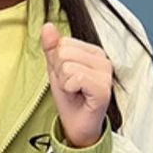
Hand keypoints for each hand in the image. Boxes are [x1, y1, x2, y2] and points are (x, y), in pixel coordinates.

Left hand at [40, 22, 111, 147]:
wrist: (78, 125)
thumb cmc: (71, 98)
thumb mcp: (56, 70)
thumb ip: (51, 47)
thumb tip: (47, 26)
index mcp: (93, 51)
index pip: (63, 43)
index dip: (57, 63)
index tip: (66, 77)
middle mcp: (103, 59)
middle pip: (64, 52)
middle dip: (60, 72)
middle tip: (70, 86)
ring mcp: (105, 74)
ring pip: (68, 65)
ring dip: (64, 82)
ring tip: (74, 91)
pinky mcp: (104, 88)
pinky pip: (76, 77)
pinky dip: (70, 89)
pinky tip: (79, 95)